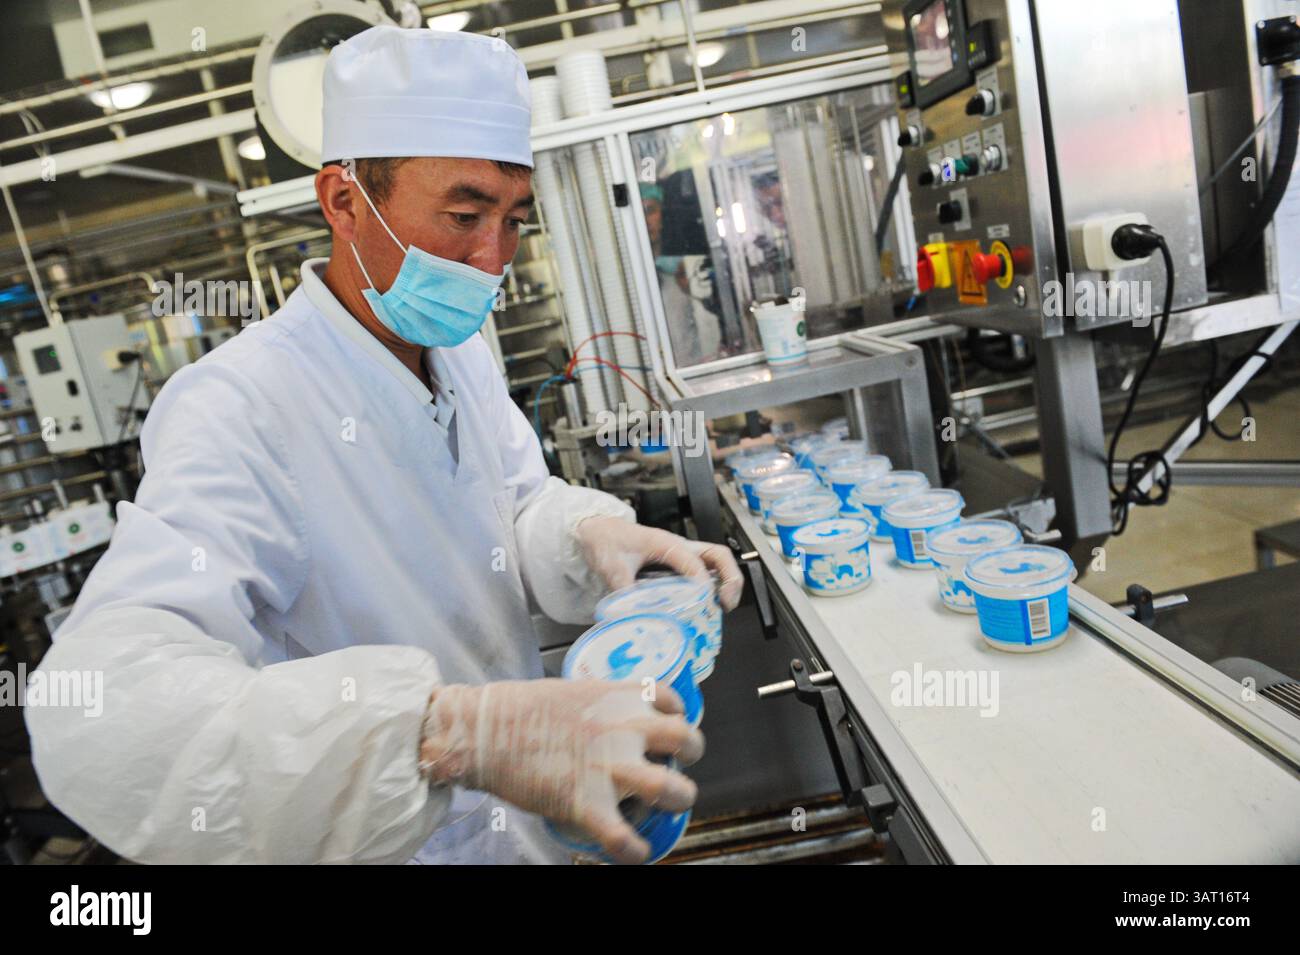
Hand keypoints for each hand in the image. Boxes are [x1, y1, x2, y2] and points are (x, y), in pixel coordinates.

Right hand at [419, 678, 703, 863]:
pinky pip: (625, 838)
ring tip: (667, 805)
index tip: (667, 728)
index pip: (671, 700)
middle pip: (686, 740)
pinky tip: (636, 849)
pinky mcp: (587, 803)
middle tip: (677, 765)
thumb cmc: (518, 708)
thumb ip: (603, 703)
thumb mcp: (574, 690)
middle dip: (691, 754)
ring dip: (678, 799)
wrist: (483, 731)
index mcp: (619, 697)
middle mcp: (624, 729)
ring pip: (672, 789)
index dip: (676, 716)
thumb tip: (614, 715)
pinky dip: (636, 849)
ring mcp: (609, 768)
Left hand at [575, 517, 744, 610]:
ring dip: (725, 582)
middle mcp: (679, 546)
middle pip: (719, 555)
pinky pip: (704, 571)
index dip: (701, 582)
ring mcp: (680, 553)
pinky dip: (713, 586)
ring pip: (716, 562)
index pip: (694, 561)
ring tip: (722, 607)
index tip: (703, 601)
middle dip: (730, 578)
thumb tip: (633, 615)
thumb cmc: (606, 540)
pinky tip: (707, 605)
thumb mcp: (612, 567)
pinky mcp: (676, 562)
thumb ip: (623, 590)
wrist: (597, 529)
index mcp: (665, 543)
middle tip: (726, 603)